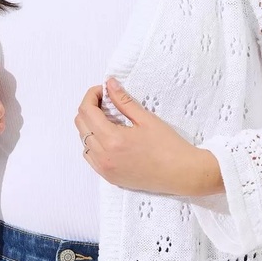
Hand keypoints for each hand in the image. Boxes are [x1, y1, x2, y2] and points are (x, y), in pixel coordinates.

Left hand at [74, 77, 209, 195]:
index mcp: (112, 139)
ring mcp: (104, 169)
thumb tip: (109, 84)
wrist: (181, 173)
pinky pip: (90, 156)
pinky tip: (109, 136)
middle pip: (80, 124)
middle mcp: (103, 156)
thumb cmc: (168, 146)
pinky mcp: (109, 177)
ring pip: (83, 140)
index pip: (87, 111)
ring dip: (90, 125)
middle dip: (89, 107)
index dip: (92, 95)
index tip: (104, 90)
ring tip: (109, 118)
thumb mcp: (145, 118)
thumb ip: (123, 100)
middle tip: (106, 100)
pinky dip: (93, 142)